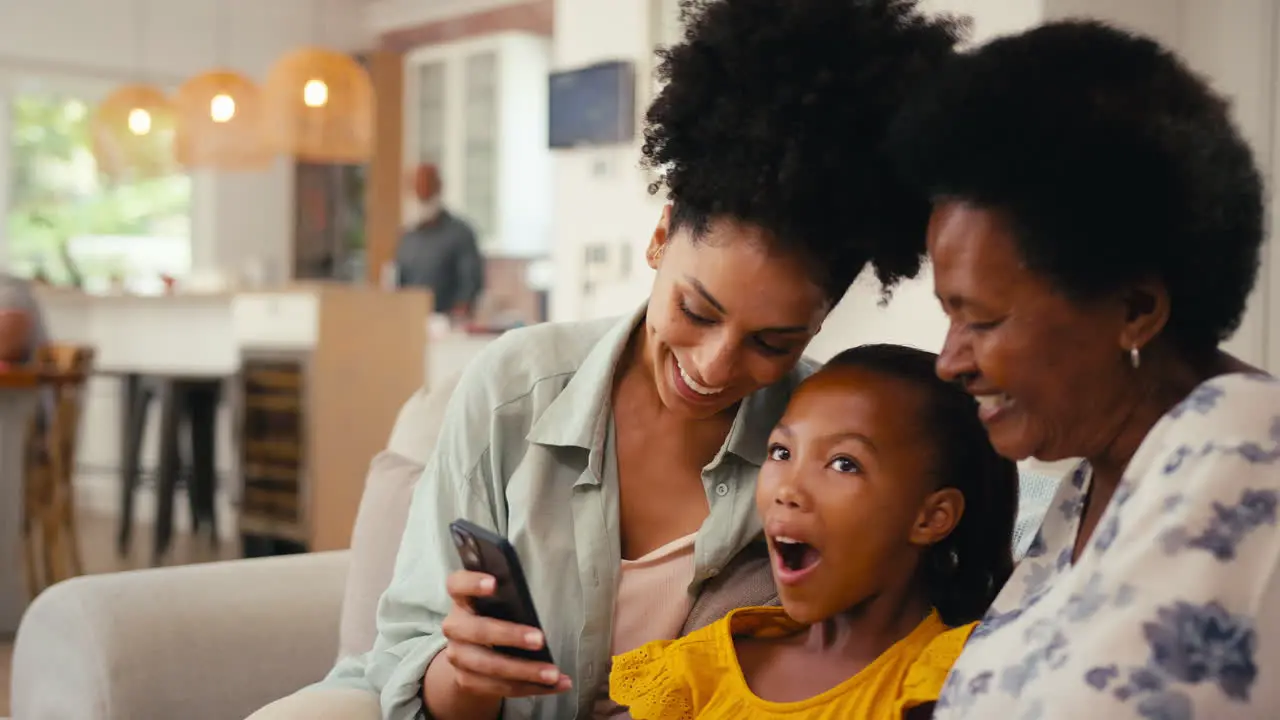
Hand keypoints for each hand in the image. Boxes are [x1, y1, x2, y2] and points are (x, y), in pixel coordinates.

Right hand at [432, 571, 571, 703]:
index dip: (473, 583)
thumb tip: (545, 598)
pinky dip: (531, 687)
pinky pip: (500, 687)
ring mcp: (458, 655)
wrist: (471, 653)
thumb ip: (511, 599)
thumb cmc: (494, 617)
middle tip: (539, 639)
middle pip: (477, 630)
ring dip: (525, 671)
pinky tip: (555, 685)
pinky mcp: (466, 680)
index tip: (494, 583)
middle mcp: (455, 626)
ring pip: (490, 666)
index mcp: (462, 599)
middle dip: (509, 636)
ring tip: (553, 674)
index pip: (457, 584)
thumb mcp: (497, 603)